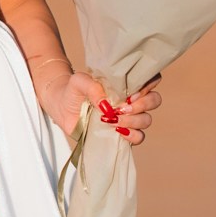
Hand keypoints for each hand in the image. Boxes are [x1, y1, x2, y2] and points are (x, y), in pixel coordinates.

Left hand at [43, 71, 161, 144]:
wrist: (61, 107)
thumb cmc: (73, 89)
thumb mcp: (79, 82)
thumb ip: (92, 87)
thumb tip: (107, 105)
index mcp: (126, 83)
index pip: (151, 79)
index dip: (148, 85)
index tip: (131, 92)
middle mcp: (131, 100)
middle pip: (154, 101)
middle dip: (142, 105)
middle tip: (122, 108)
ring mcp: (129, 117)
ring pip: (147, 120)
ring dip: (134, 121)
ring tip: (114, 120)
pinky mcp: (122, 133)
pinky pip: (139, 137)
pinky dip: (132, 135)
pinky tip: (118, 131)